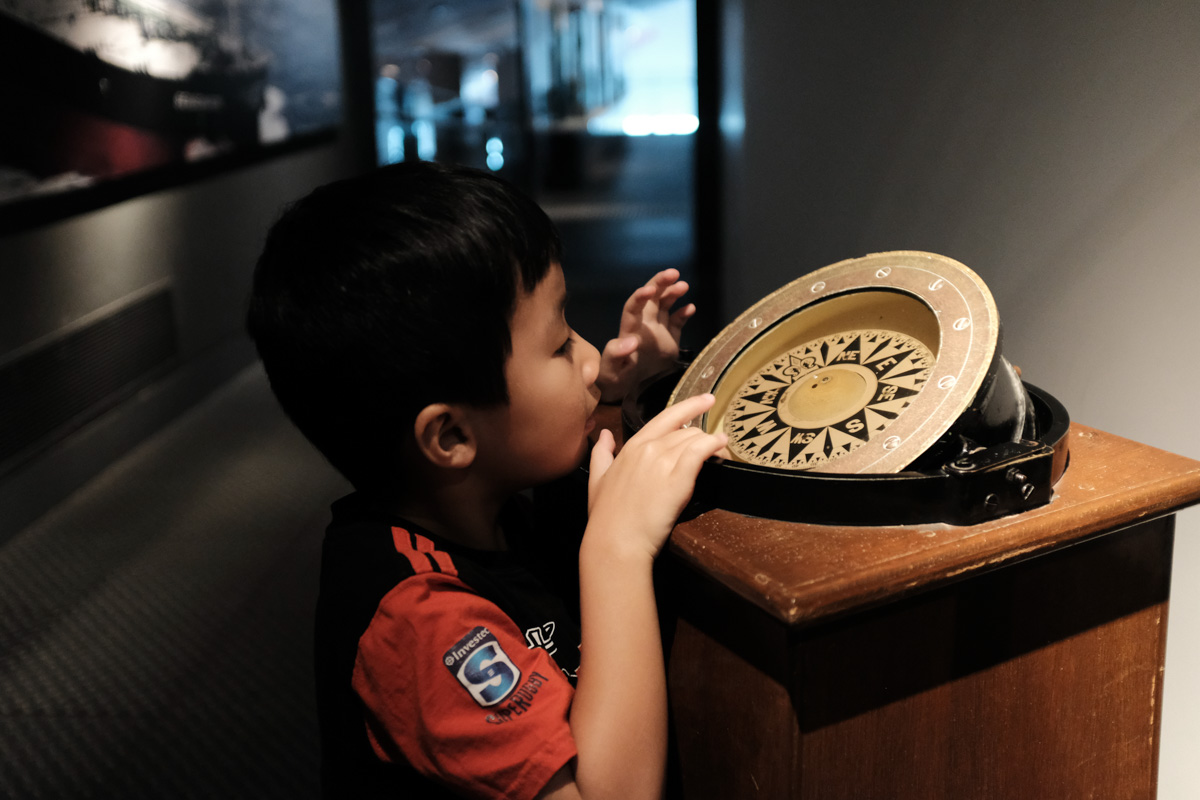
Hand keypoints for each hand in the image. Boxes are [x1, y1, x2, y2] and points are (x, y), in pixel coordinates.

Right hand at [585, 393, 725, 561]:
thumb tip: (604, 435)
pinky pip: (700, 451)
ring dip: (711, 443)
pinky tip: (721, 446)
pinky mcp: (678, 479)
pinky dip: (713, 445)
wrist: (615, 541)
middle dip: (702, 435)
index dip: (689, 406)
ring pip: (695, 440)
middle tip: (717, 442)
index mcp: (632, 447)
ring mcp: (663, 462)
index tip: (705, 400)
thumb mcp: (597, 480)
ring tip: (721, 452)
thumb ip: (602, 454)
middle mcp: (648, 449)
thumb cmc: (607, 517)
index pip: (665, 418)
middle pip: (685, 430)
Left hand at [597, 269, 694, 402]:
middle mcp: (643, 324)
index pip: (633, 307)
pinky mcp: (669, 338)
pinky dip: (684, 313)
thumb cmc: (614, 377)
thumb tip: (630, 342)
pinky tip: (691, 308)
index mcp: (629, 329)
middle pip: (651, 298)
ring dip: (673, 293)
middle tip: (673, 273)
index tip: (650, 289)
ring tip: (684, 285)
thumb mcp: (611, 369)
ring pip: (665, 304)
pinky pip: (677, 321)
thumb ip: (616, 355)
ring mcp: (657, 329)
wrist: (627, 387)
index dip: (640, 297)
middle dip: (660, 283)